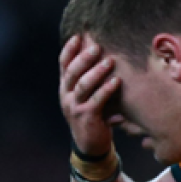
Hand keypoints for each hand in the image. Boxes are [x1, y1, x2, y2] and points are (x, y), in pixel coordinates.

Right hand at [59, 34, 118, 158]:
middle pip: (72, 72)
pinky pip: (96, 100)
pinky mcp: (86, 117)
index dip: (69, 50)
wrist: (91, 145)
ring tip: (110, 61)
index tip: (79, 36)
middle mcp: (66, 96)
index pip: (63, 65)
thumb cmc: (94, 115)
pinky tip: (117, 81)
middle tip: (97, 46)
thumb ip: (91, 79)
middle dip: (84, 58)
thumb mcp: (88, 95)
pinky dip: (106, 90)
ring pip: (82, 85)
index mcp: (65, 88)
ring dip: (96, 72)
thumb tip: (104, 51)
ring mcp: (74, 107)